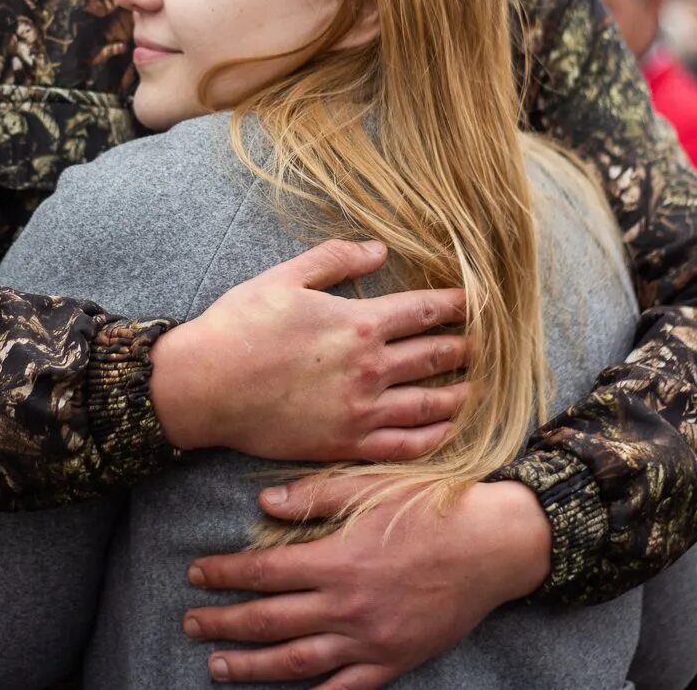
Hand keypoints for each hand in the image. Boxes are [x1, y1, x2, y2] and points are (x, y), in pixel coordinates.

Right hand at [149, 238, 469, 461]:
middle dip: (468, 347)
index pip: (426, 311)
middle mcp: (370, 369)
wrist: (204, 387)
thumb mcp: (285, 277)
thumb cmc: (240, 326)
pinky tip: (448, 432)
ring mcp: (361, 412)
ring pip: (431, 404)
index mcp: (359, 323)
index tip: (482, 301)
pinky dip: (434, 439)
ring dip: (462, 393)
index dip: (459, 305)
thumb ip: (336, 260)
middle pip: (437, 356)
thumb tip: (379, 250)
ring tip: (482, 387)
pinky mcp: (346, 445)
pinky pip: (405, 447)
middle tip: (493, 343)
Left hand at [182, 477, 552, 686]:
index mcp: (339, 560)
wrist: (495, 546)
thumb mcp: (372, 489)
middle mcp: (349, 606)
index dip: (224, 574)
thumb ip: (315, 497)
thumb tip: (262, 503)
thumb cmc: (433, 508)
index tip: (196, 573)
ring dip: (252, 667)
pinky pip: (347, 688)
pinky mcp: (394, 661)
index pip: (264, 573)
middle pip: (269, 621)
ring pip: (297, 662)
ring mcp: (371, 640)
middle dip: (224, 623)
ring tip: (218, 667)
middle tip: (191, 622)